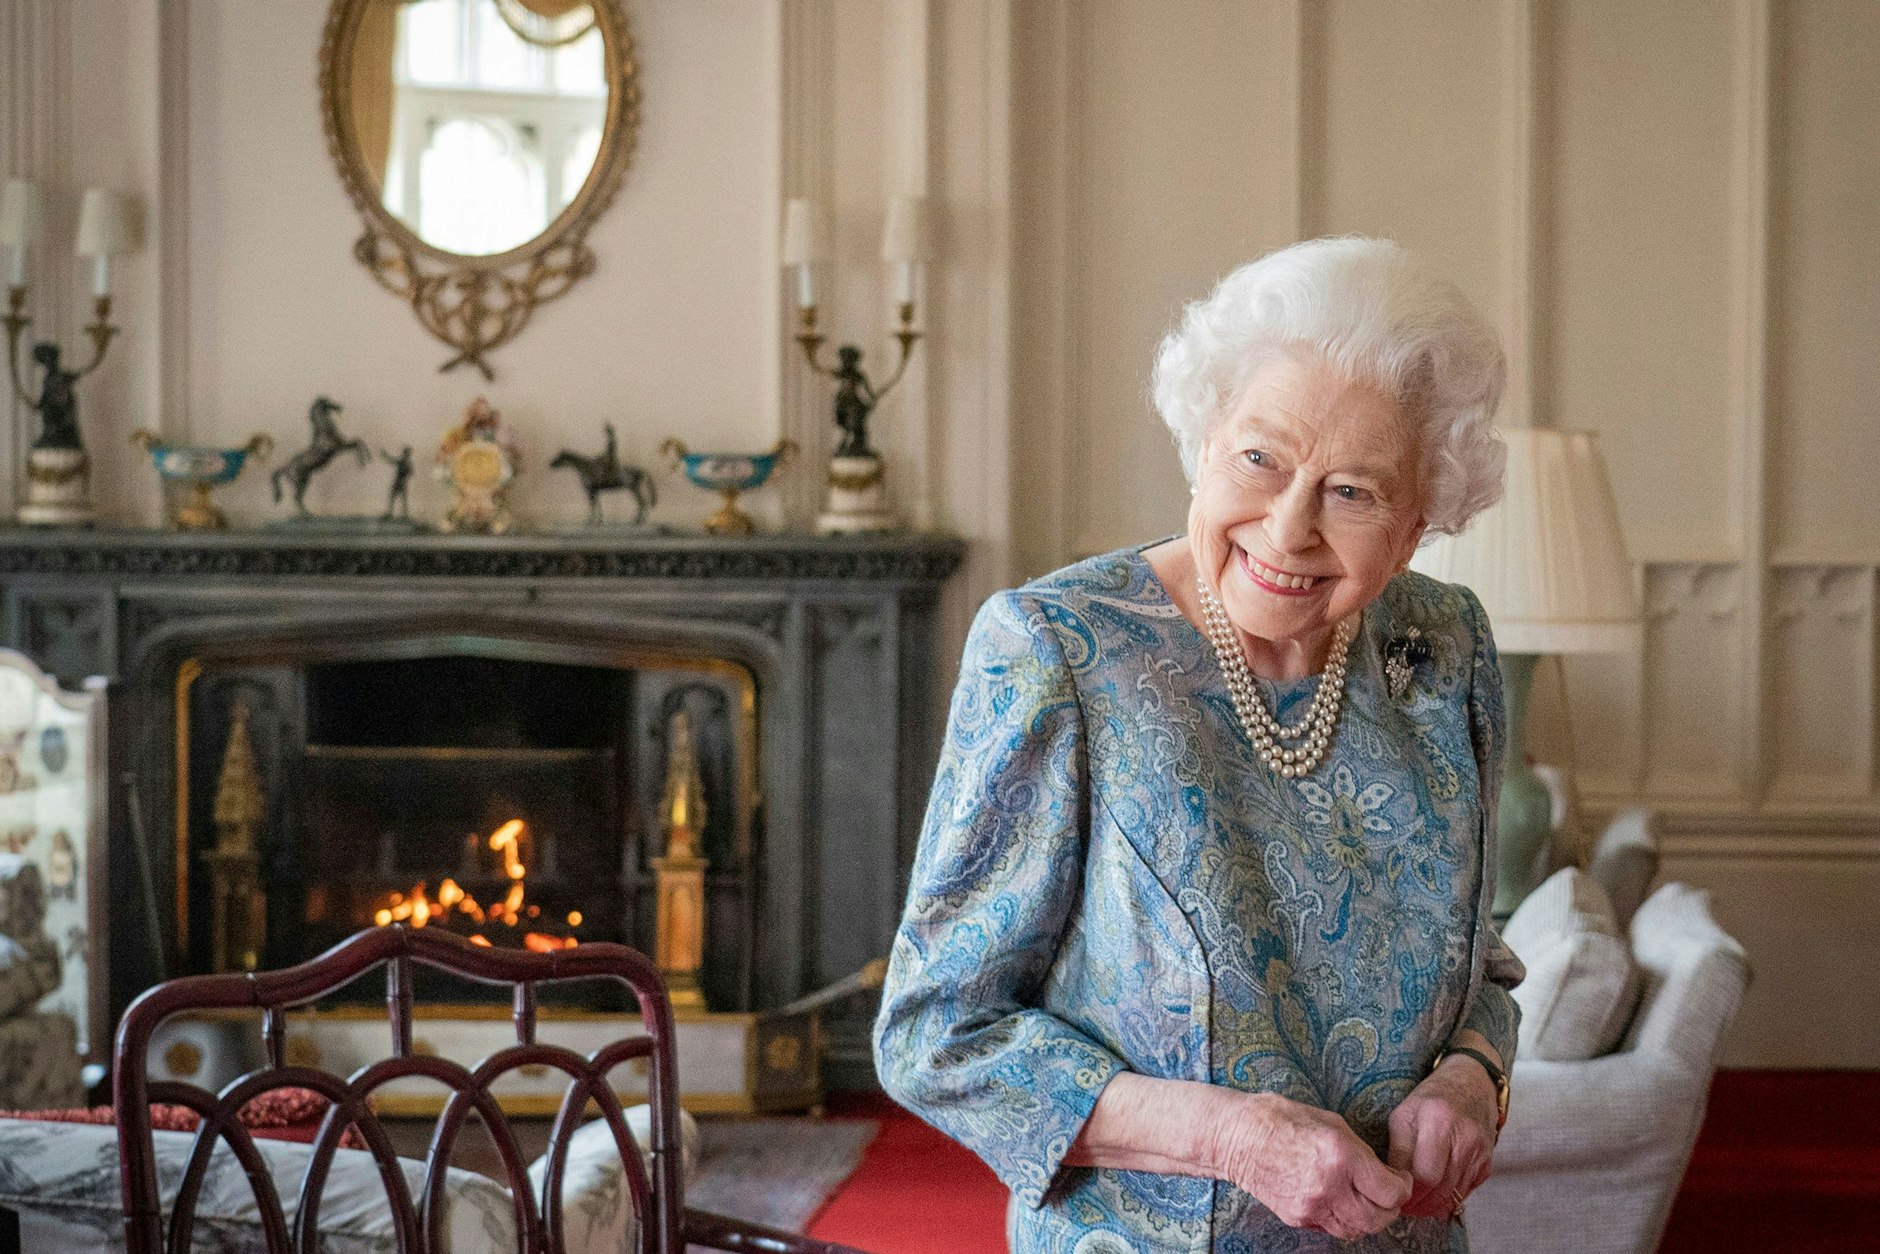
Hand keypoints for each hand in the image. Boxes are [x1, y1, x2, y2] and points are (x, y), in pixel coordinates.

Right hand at [1211, 1091, 1413, 1240]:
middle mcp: (1329, 1185)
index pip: (1391, 1192)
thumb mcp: (1331, 1121)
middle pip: (1378, 1219)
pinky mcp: (1297, 1218)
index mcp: (1342, 1155)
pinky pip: (1331, 1228)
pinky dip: (1341, 1219)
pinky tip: (1337, 1201)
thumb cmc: (1281, 1119)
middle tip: (1388, 1195)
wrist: (1237, 1137)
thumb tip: (1380, 1174)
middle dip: (1389, 1209)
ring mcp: (1312, 1207)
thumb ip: (1359, 1152)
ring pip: (1356, 1230)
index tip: (1400, 1180)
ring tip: (1364, 1201)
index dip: (1402, 1187)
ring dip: (1367, 1218)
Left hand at [1386, 1055, 1499, 1218]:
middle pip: (1440, 1190)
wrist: (1472, 1084)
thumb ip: (1398, 1148)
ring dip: (1431, 1206)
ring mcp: (1480, 1154)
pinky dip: (1447, 1200)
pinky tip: (1433, 1196)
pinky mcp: (1487, 1164)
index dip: (1406, 1192)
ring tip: (1414, 1204)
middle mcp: (1465, 1140)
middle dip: (1418, 1204)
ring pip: (1453, 1196)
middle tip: (1401, 1206)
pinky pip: (1465, 1192)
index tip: (1392, 1196)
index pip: (1424, 1174)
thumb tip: (1392, 1182)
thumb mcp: (1405, 1113)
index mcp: (1439, 1122)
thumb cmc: (1432, 1097)